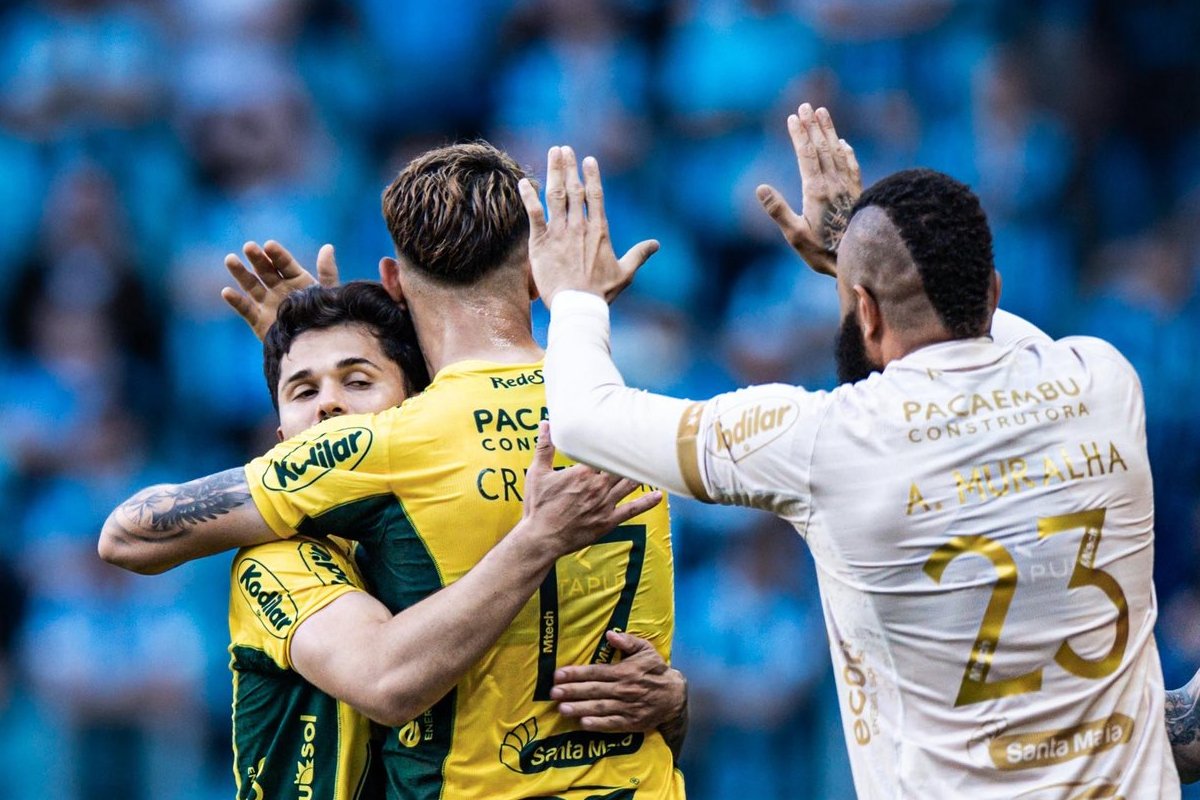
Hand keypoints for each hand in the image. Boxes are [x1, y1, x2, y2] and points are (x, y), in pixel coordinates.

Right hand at [220, 240, 339, 339]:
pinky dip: (236, 301)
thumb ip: (327, 272)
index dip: (277, 255)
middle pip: (265, 271)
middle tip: (249, 247)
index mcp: (297, 280)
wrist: (316, 348)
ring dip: (240, 273)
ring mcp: (267, 303)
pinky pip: (246, 310)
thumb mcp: (328, 295)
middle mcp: (279, 288)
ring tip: (230, 259)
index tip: (269, 245)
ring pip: (251, 285)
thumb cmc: (325, 319)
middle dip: (257, 259)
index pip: (285, 264)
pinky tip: (226, 292)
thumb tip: (328, 247)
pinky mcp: (258, 320)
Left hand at [519, 146, 658, 307]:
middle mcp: (579, 226)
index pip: (596, 196)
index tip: (588, 159)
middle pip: (574, 189)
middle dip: (569, 167)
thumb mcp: (625, 273)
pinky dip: (528, 196)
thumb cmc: (601, 293)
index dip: (592, 176)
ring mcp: (559, 232)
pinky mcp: (541, 242)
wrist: (578, 306)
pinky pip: (534, 214)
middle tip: (564, 149)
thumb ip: (639, 255)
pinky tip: (524, 181)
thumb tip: (656, 244)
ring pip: (556, 195)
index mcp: (599, 231)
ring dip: (554, 172)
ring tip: (552, 154)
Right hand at [520, 422, 661, 556]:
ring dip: (641, 474)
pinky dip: (646, 502)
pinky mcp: (608, 520)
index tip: (626, 430)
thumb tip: (545, 423)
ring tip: (653, 463)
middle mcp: (598, 486)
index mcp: (582, 472)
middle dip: (632, 455)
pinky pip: (632, 510)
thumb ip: (544, 447)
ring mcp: (605, 504)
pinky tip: (658, 496)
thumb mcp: (537, 473)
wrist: (541, 538)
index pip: (603, 452)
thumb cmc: (538, 506)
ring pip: (629, 484)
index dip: (615, 441)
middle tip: (646, 443)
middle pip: (621, 466)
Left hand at [551, 630, 686, 732]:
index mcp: (625, 671)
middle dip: (572, 691)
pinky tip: (583, 723)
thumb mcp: (646, 650)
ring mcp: (627, 707)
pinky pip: (612, 724)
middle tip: (553, 693)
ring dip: (580, 708)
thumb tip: (610, 634)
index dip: (576, 673)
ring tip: (562, 709)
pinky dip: (598, 724)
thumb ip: (628, 641)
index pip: (596, 672)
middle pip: (594, 690)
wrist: (674, 696)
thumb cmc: (656, 670)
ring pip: (599, 708)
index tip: (557, 675)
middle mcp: (624, 689)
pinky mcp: (631, 723)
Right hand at [756, 103, 861, 276]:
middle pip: (821, 147)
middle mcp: (833, 184)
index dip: (799, 135)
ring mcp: (847, 187)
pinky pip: (851, 166)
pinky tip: (842, 143)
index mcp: (816, 191)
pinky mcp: (857, 194)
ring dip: (829, 131)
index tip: (793, 117)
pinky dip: (846, 151)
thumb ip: (778, 210)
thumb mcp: (795, 235)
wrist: (858, 258)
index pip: (806, 155)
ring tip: (823, 112)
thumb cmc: (822, 251)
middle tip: (806, 105)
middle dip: (813, 125)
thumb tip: (760, 188)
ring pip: (837, 152)